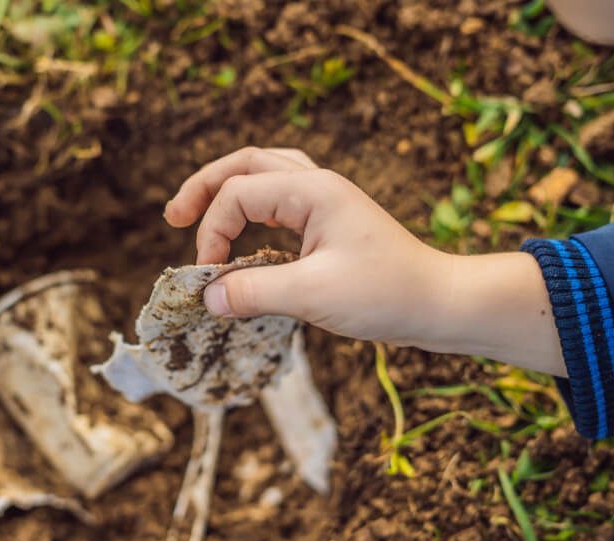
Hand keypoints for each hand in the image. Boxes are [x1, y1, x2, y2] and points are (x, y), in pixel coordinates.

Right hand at [164, 147, 564, 375]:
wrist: (440, 304)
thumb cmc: (385, 295)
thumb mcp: (312, 296)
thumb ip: (253, 292)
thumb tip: (206, 298)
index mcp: (312, 191)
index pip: (237, 195)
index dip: (212, 233)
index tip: (210, 277)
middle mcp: (318, 185)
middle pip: (245, 163)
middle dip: (204, 187)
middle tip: (174, 217)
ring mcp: (327, 200)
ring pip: (264, 173)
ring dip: (228, 190)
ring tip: (197, 213)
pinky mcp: (332, 222)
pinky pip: (280, 199)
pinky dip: (252, 210)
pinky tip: (244, 233)